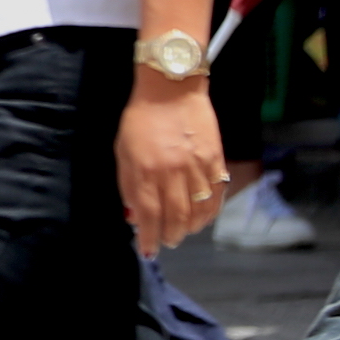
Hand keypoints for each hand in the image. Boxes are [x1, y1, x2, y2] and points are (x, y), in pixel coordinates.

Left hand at [118, 76, 229, 255]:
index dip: (148, 236)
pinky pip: (217, 193)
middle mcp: (173, 172)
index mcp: (146, 170)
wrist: (171, 90)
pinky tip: (204, 217)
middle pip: (177, 216)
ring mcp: (197, 166)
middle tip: (168, 241)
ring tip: (185, 232)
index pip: (149, 214)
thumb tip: (134, 214)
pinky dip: (211, 210)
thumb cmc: (139, 120)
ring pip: (200, 209)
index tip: (148, 250)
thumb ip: (129, 184)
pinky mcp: (216, 159)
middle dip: (172, 235)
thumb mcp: (123, 151)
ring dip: (192, 227)